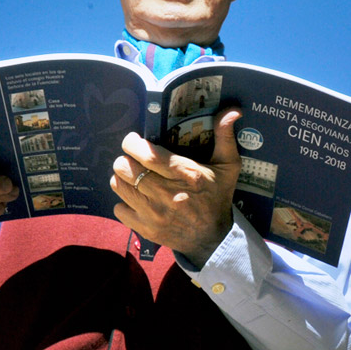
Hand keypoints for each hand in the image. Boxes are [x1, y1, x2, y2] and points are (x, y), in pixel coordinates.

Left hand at [111, 108, 241, 267]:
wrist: (213, 238)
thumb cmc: (217, 197)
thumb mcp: (228, 166)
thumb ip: (225, 137)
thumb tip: (232, 111)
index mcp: (186, 174)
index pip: (147, 154)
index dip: (132, 143)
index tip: (134, 140)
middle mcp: (167, 193)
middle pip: (125, 168)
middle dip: (126, 159)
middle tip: (134, 160)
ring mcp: (154, 213)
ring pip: (118, 185)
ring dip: (122, 177)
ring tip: (134, 176)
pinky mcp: (145, 228)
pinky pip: (119, 208)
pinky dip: (124, 201)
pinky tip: (137, 199)